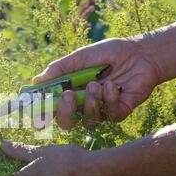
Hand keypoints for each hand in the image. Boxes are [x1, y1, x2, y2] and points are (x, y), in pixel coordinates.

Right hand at [33, 38, 160, 128]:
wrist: (140, 53)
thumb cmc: (108, 53)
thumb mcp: (80, 57)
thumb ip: (59, 69)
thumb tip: (36, 81)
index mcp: (71, 92)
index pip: (52, 109)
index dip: (43, 113)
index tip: (39, 107)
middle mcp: (83, 105)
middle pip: (66, 123)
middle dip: (64, 112)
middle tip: (68, 95)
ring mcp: (101, 111)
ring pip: (88, 121)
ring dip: (90, 103)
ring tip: (97, 84)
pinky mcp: (119, 112)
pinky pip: (109, 116)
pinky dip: (109, 100)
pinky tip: (113, 86)